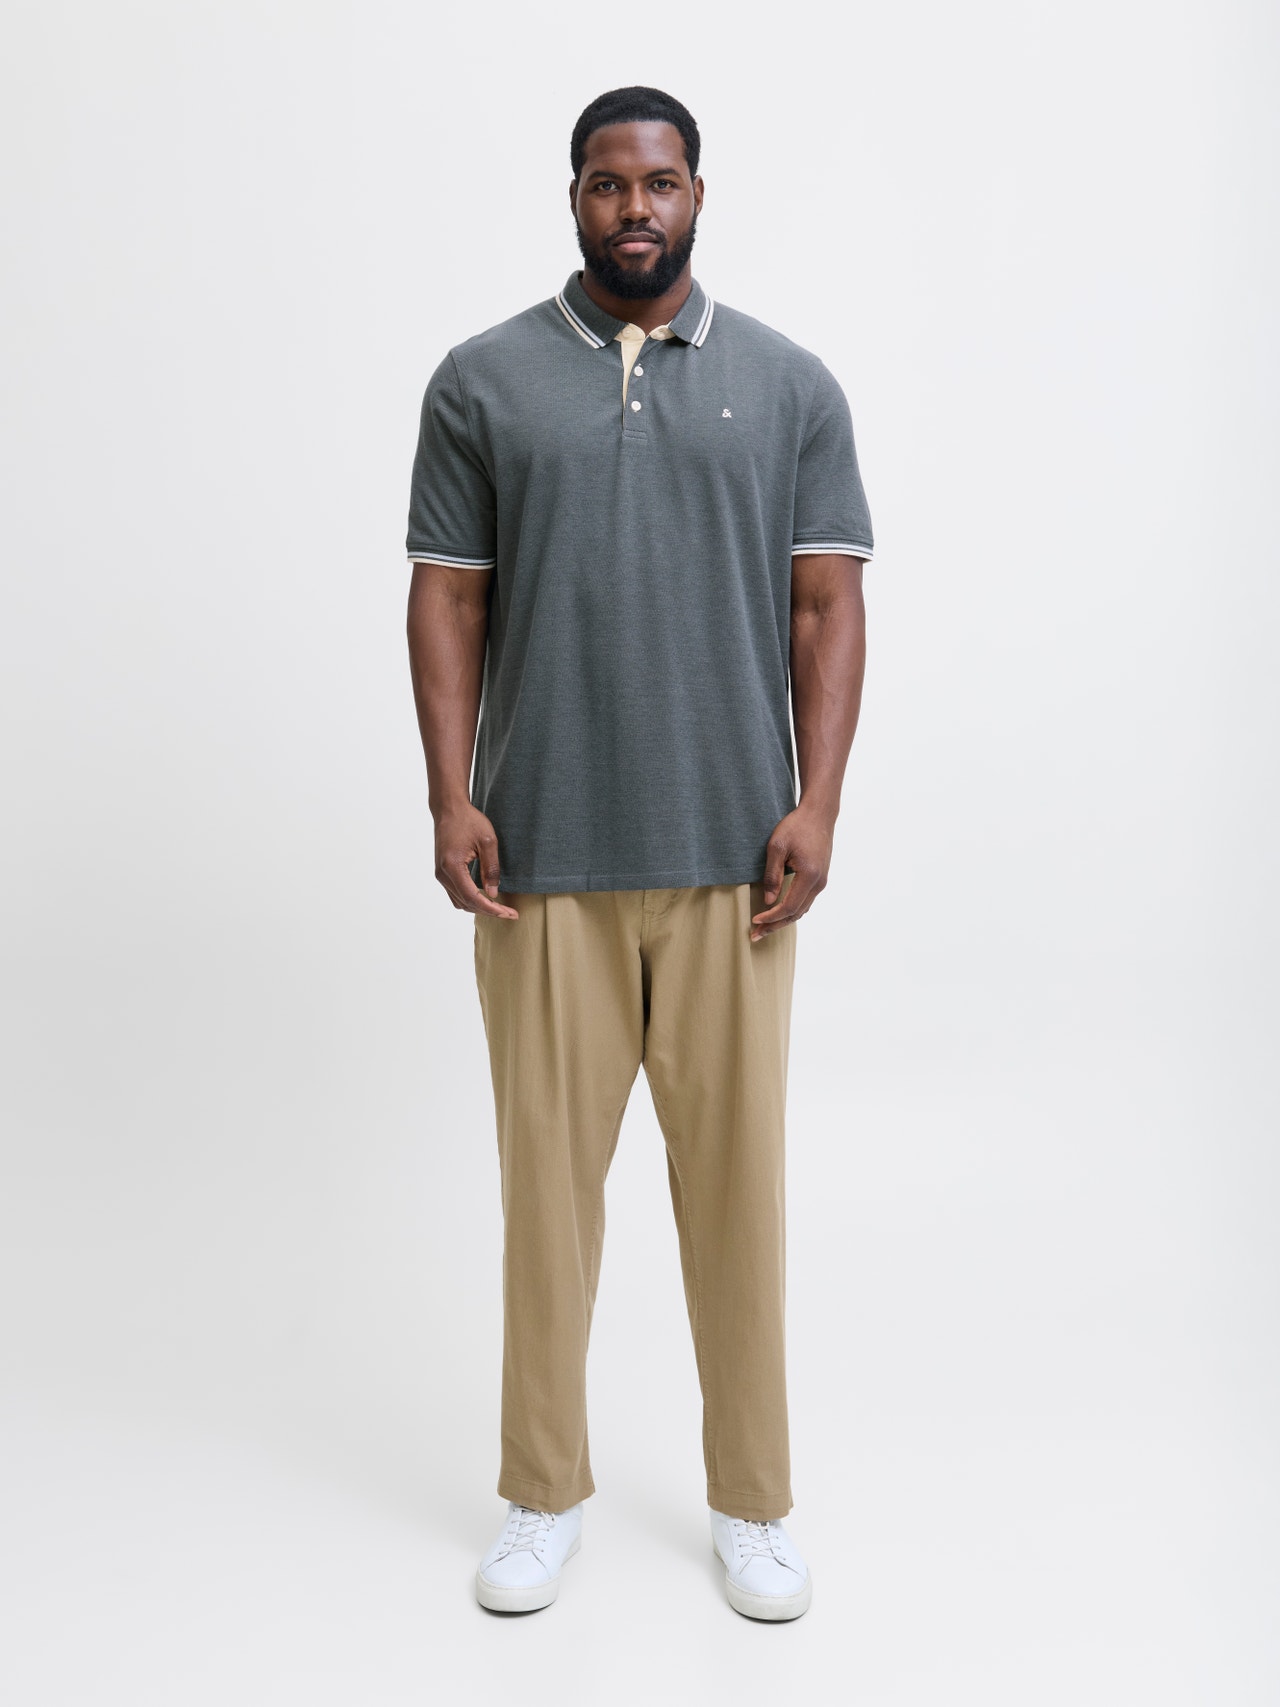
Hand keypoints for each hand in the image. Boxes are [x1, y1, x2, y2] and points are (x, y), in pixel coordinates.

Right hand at [434, 803, 518, 918]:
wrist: (448, 809)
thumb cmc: (469, 820)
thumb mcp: (487, 841)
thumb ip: (491, 868)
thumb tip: (494, 894)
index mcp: (452, 866)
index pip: (472, 897)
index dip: (492, 908)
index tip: (509, 913)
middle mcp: (442, 874)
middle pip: (466, 903)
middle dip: (489, 911)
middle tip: (510, 913)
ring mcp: (440, 874)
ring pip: (460, 902)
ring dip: (479, 908)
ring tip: (500, 908)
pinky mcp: (442, 872)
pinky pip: (456, 894)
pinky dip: (471, 900)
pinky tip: (486, 899)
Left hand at [750, 805, 834, 940]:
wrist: (819, 814)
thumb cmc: (796, 826)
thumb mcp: (777, 847)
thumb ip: (772, 875)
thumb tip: (769, 901)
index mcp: (810, 875)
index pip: (789, 906)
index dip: (771, 917)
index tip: (754, 920)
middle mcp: (819, 882)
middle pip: (796, 913)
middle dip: (775, 925)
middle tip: (755, 935)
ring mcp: (822, 881)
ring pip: (802, 909)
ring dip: (783, 920)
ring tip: (763, 927)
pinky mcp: (820, 878)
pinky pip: (805, 901)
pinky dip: (791, 910)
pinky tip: (778, 913)